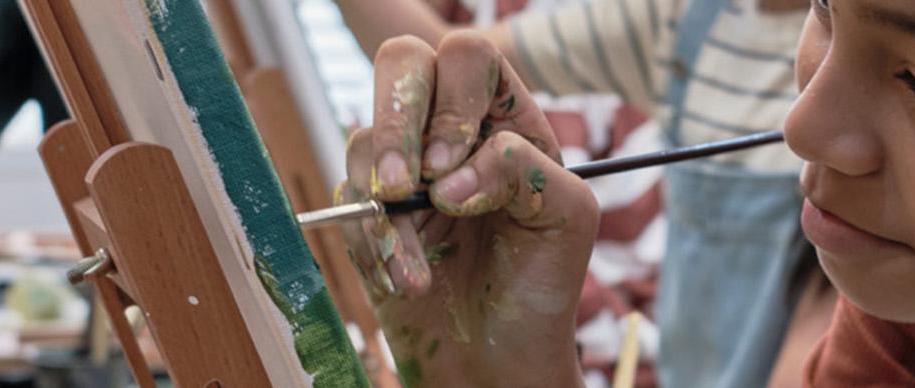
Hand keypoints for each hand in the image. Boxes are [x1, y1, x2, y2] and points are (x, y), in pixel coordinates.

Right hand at [334, 32, 597, 386]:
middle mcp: (451, 130)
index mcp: (506, 118)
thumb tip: (448, 176)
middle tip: (404, 188)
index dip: (450, 99)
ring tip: (420, 272)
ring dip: (385, 210)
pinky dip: (370, 245)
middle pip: (402, 63)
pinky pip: (346, 199)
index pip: (468, 58)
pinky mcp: (371, 210)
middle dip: (395, 123)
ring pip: (364, 139)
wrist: (498, 358)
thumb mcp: (567, 220)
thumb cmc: (541, 284)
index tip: (449, 165)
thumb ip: (524, 173)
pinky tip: (407, 282)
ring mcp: (406, 167)